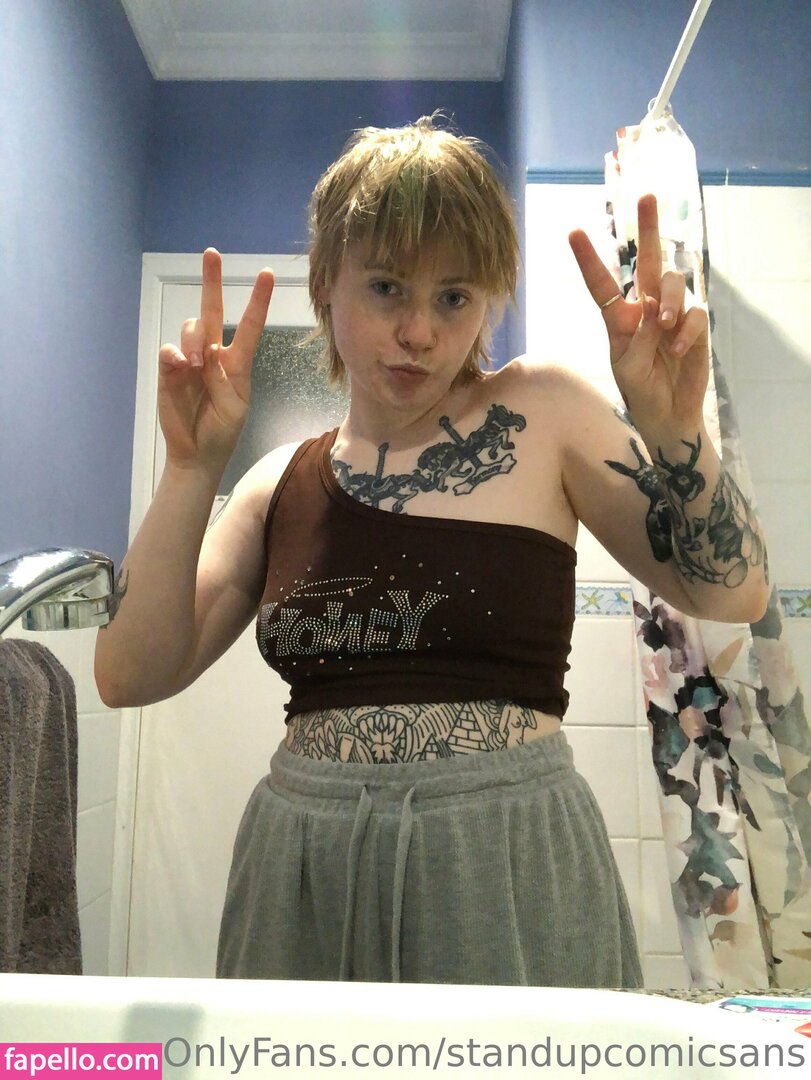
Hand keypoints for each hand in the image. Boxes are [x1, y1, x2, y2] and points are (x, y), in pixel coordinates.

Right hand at [157, 249, 273, 469]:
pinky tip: (180, 364)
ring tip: (196, 364)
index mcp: (237, 363)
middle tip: (212, 253)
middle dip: (212, 281)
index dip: (257, 301)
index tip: (267, 274)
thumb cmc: (222, 431)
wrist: (197, 455)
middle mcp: (213, 355)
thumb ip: (221, 378)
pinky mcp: (169, 370)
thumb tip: (201, 353)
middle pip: (213, 311)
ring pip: (191, 329)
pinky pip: (169, 350)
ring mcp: (189, 360)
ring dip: (195, 340)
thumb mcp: (234, 407)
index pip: (249, 326)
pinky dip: (174, 354)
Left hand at [568, 194, 708, 432]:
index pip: (602, 284)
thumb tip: (648, 311)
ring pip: (671, 283)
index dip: (589, 259)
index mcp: (620, 317)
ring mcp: (672, 314)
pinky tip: (678, 349)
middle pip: (646, 261)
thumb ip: (634, 337)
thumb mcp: (626, 366)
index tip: (573, 232)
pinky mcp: (695, 326)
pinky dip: (686, 329)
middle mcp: (645, 308)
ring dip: (667, 300)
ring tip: (663, 326)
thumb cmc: (639, 390)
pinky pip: (694, 313)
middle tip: (646, 196)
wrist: (666, 415)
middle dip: (647, 228)